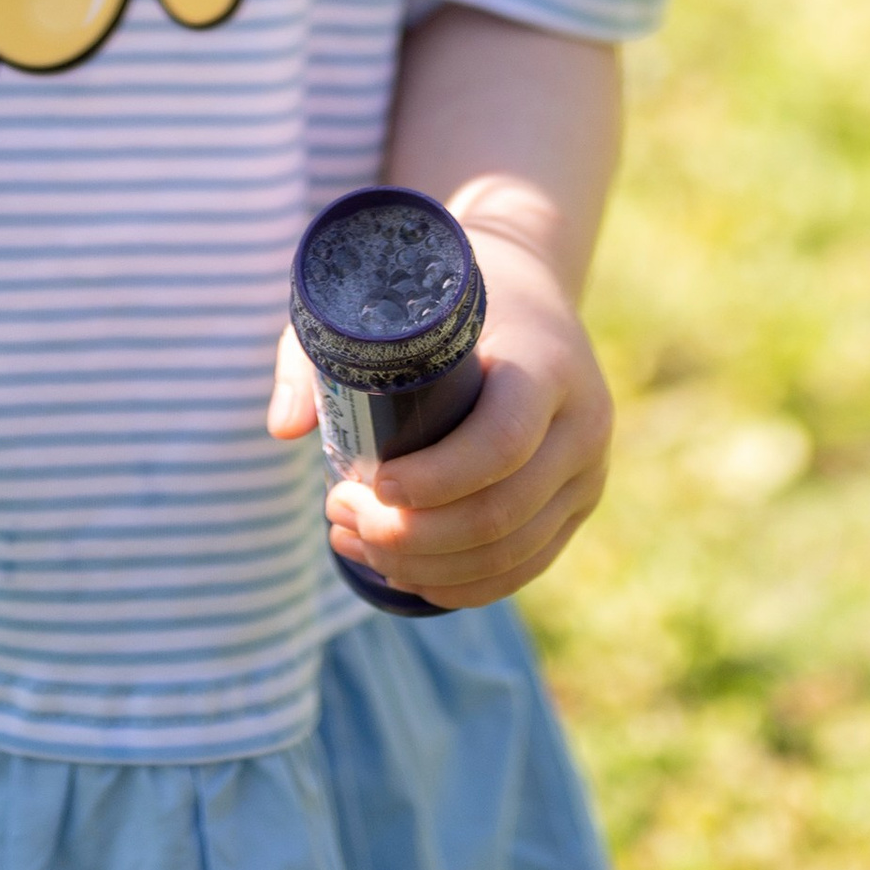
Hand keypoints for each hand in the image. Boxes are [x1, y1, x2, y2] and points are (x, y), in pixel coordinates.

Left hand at [266, 222, 613, 609]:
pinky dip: (463, 584)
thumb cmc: (442, 292)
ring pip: (511, 554)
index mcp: (547, 364)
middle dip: (412, 536)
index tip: (371, 482)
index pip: (500, 443)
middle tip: (339, 515)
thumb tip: (281, 430)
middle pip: (501, 514)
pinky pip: (525, 567)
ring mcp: (587, 472)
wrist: (529, 284)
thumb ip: (320, 352)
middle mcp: (582, 424)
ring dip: (427, 567)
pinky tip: (406, 576)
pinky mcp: (578, 505)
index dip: (433, 480)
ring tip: (355, 542)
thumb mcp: (382, 299)